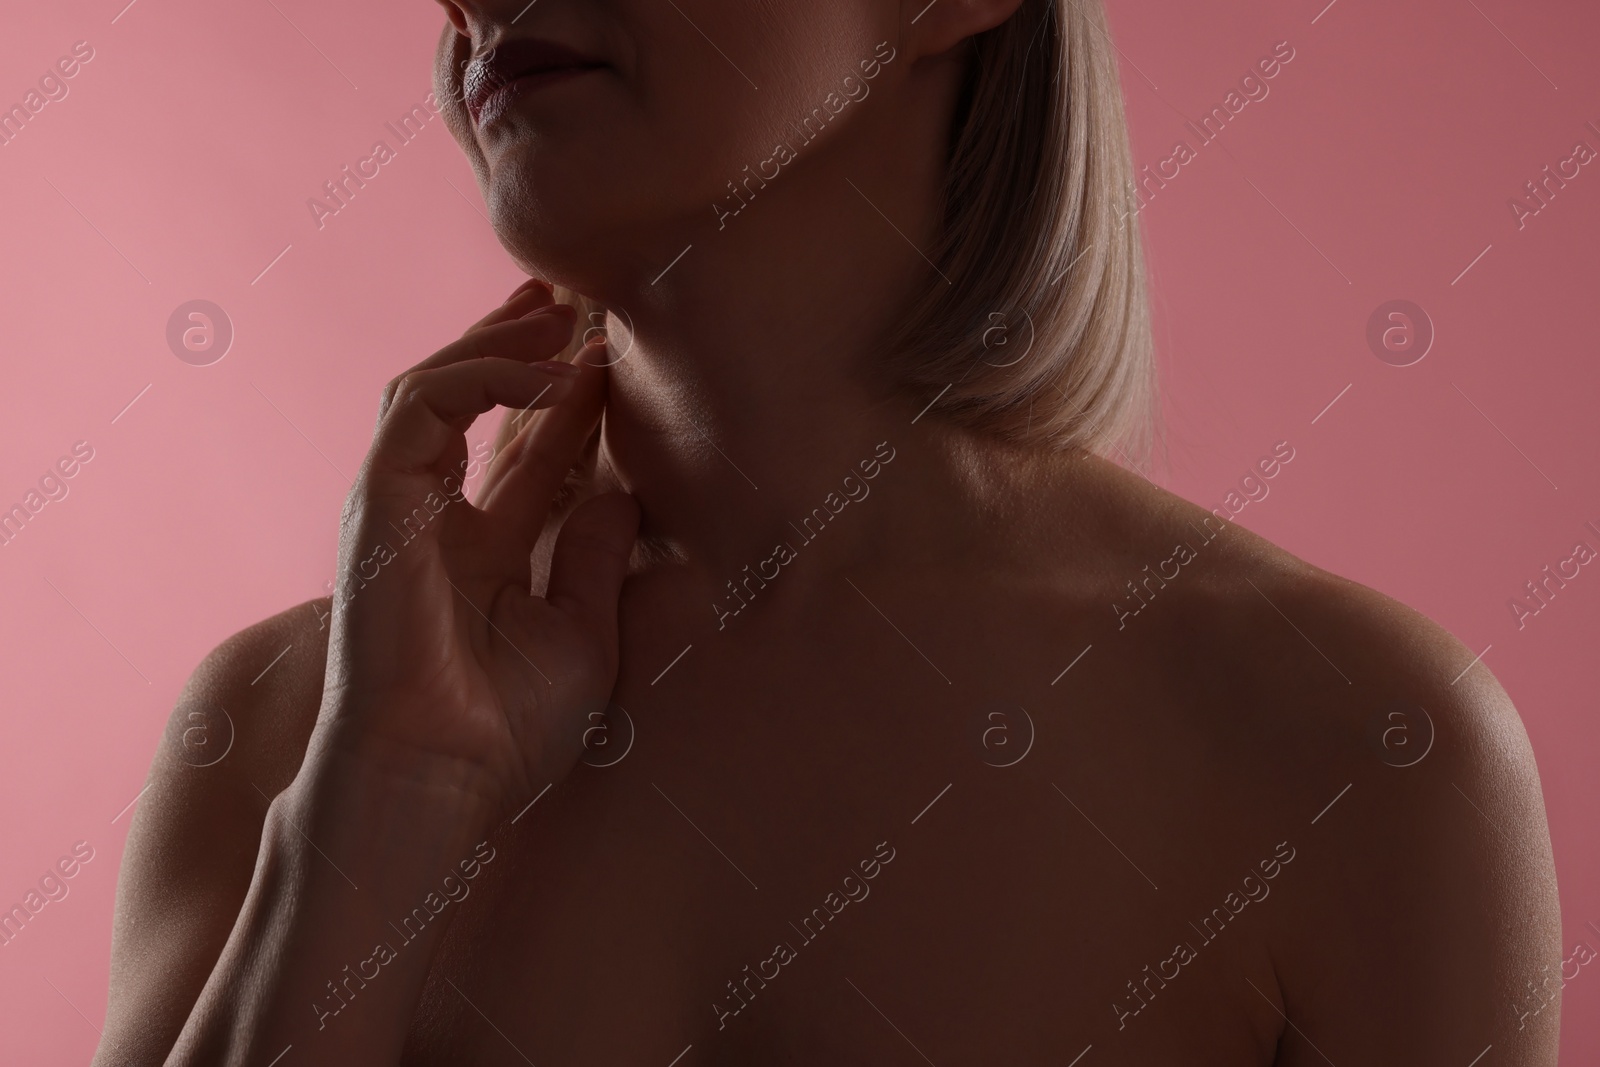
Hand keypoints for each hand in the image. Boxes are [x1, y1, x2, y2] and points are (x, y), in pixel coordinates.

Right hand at [312, 279, 639, 815]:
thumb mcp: (582, 635)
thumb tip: (625, 490)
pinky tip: (549, 372)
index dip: (568, 398)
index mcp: (486, 554)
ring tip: (560, 308)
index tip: (615, 354)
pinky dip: (481, 375)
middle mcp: (440, 522)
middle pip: (475, 403)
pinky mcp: (379, 500)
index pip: (527, 450)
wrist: (439, 779)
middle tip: (571, 296)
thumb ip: (598, 556)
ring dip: (498, 341)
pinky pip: (420, 406)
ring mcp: (402, 507)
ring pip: (434, 386)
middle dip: (520, 343)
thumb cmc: (506, 733)